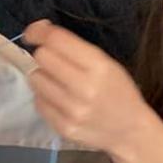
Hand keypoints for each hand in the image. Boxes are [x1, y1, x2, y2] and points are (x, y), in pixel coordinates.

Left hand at [22, 20, 148, 152]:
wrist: (131, 131)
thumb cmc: (118, 91)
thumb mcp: (106, 62)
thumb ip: (74, 47)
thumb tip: (39, 32)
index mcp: (98, 66)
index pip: (56, 40)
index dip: (38, 31)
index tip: (32, 33)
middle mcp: (84, 88)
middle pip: (41, 57)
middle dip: (43, 55)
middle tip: (53, 61)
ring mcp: (72, 110)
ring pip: (35, 79)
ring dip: (42, 76)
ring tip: (57, 81)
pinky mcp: (63, 127)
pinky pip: (38, 102)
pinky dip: (44, 97)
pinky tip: (59, 99)